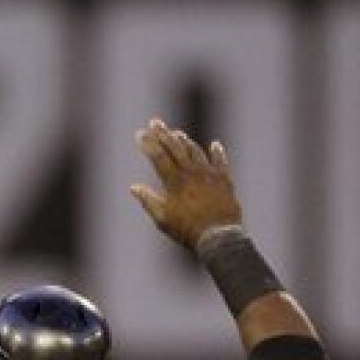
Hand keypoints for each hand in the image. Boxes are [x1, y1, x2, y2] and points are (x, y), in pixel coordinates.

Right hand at [130, 118, 241, 250]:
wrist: (220, 237)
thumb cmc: (188, 231)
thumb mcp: (162, 219)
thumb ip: (148, 201)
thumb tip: (134, 187)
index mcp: (175, 182)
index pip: (159, 157)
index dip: (148, 144)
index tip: (139, 133)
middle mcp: (192, 174)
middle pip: (176, 148)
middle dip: (163, 133)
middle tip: (155, 122)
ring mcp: (210, 175)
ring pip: (196, 151)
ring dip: (185, 140)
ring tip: (176, 133)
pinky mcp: (225, 181)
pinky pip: (221, 162)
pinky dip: (217, 153)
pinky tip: (214, 145)